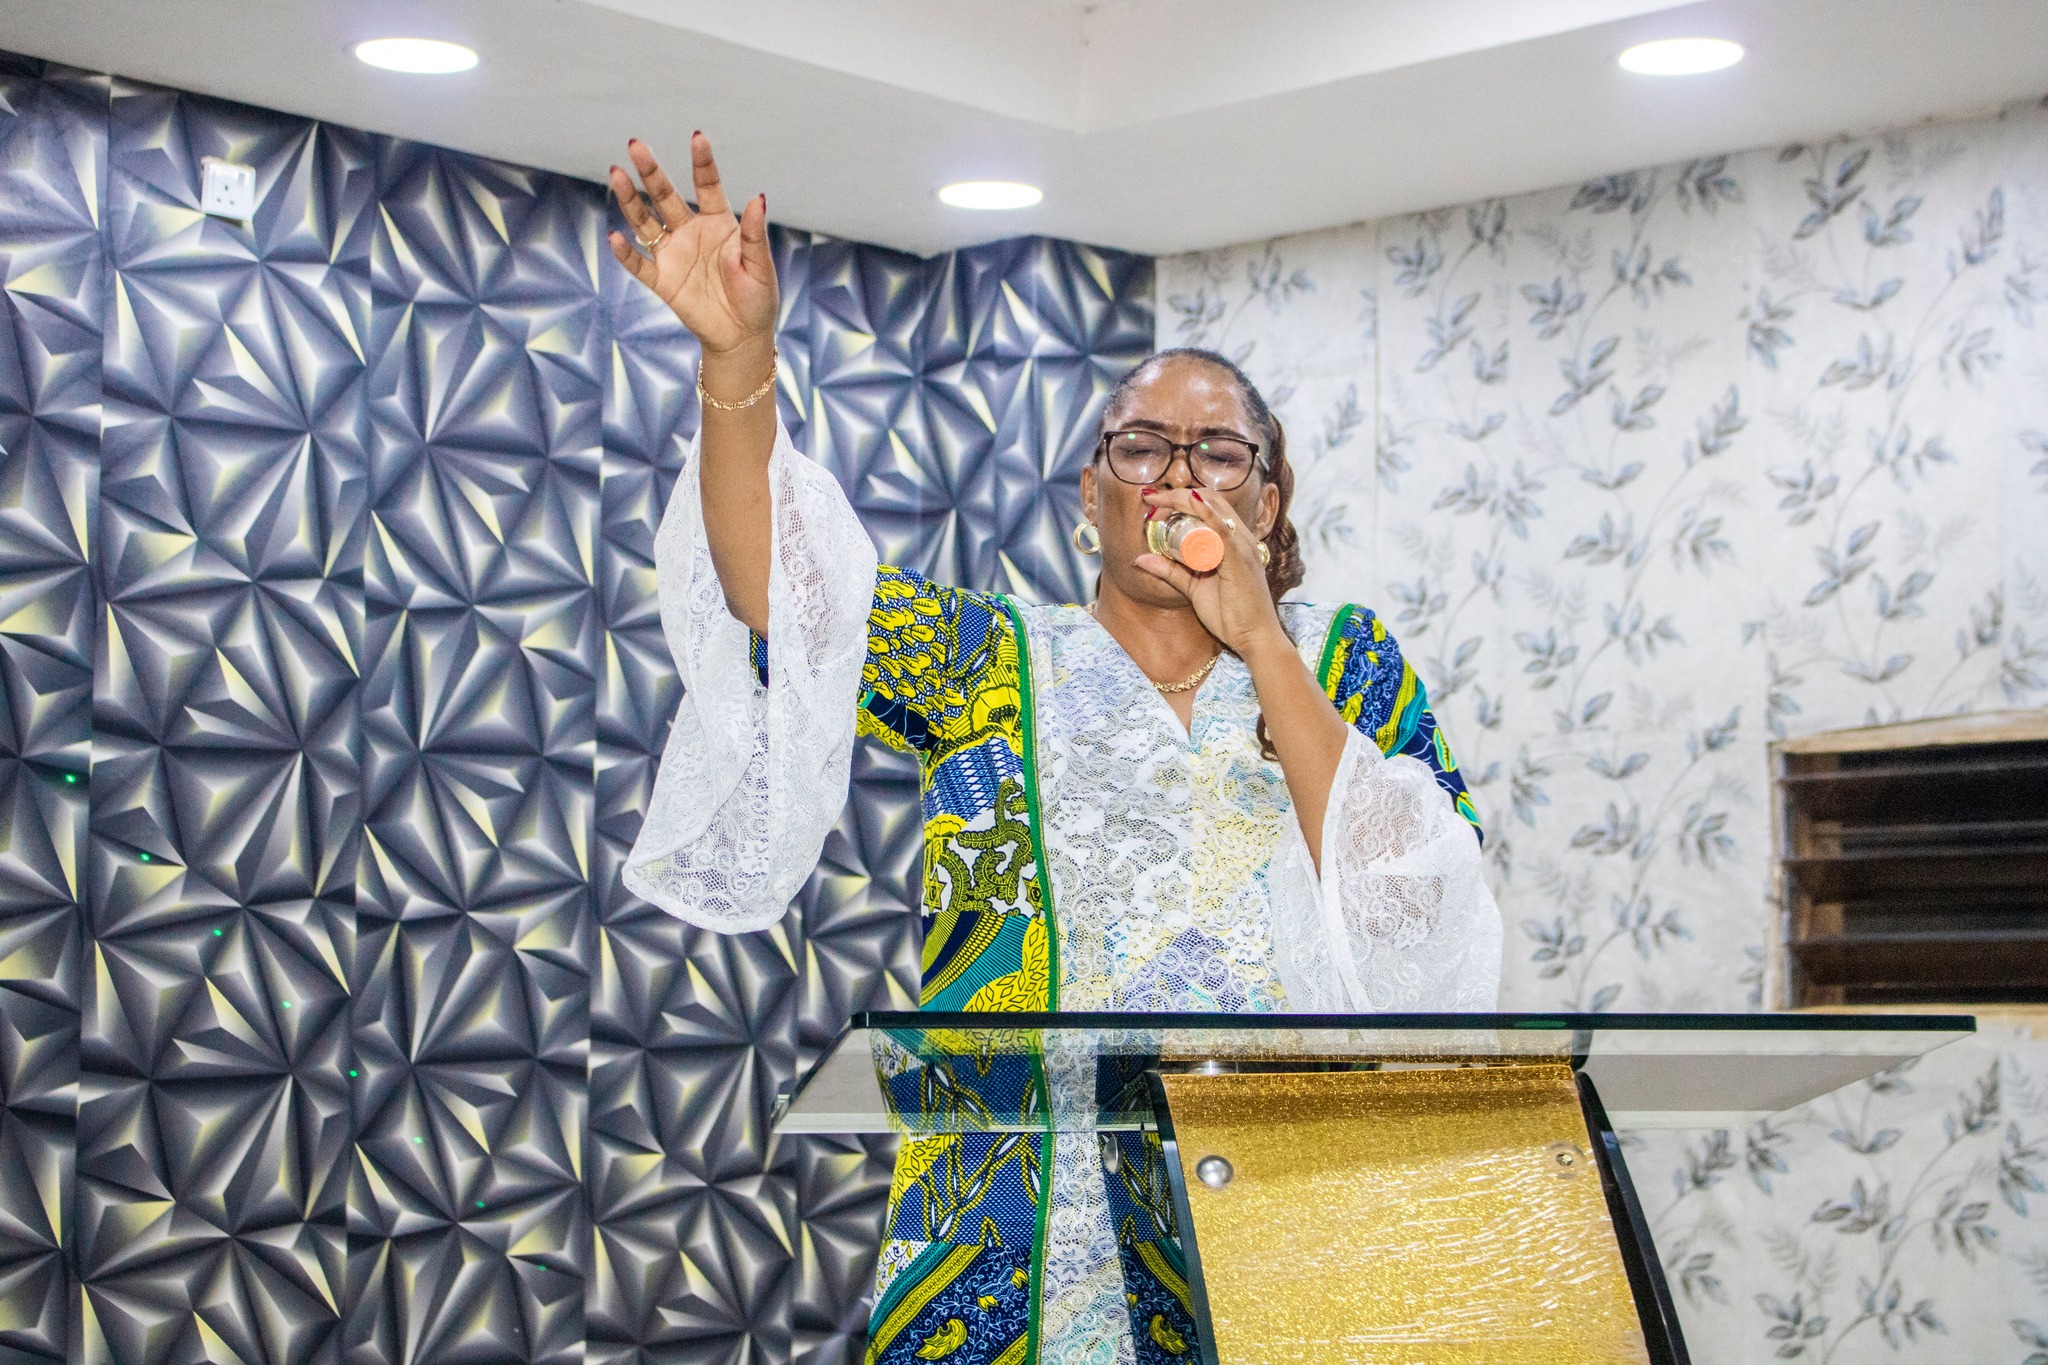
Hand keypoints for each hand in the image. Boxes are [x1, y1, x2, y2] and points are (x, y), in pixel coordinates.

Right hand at [607, 134, 776, 354]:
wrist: (742, 336)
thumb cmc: (757, 298)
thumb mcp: (761, 265)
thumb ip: (755, 233)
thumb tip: (759, 197)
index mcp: (718, 223)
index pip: (707, 185)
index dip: (702, 163)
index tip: (697, 137)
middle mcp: (691, 232)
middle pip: (666, 196)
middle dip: (651, 172)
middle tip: (635, 145)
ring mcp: (673, 254)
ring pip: (646, 222)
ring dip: (630, 200)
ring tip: (616, 174)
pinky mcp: (662, 281)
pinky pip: (639, 265)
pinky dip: (626, 253)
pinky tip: (615, 237)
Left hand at [1134, 488, 1286, 655]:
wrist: (1255, 639)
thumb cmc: (1231, 615)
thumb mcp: (1193, 588)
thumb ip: (1170, 572)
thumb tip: (1139, 559)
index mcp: (1233, 541)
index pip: (1209, 505)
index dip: (1180, 498)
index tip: (1153, 503)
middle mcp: (1241, 538)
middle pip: (1209, 500)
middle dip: (1176, 495)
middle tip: (1151, 500)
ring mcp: (1243, 547)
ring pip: (1214, 509)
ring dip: (1183, 500)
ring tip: (1158, 502)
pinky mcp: (1241, 561)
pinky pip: (1224, 532)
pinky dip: (1208, 514)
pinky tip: (1193, 502)